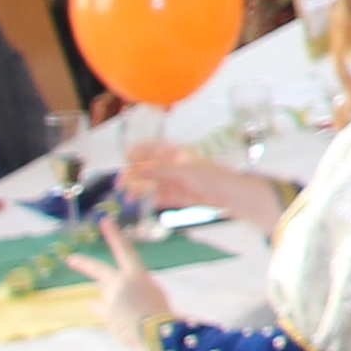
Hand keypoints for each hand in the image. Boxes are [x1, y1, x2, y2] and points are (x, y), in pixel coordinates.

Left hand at [95, 221, 170, 341]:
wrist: (157, 336)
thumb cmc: (161, 314)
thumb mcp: (151, 295)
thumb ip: (128, 291)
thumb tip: (95, 298)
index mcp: (136, 275)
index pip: (124, 250)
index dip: (114, 234)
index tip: (104, 221)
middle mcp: (119, 284)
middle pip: (98, 270)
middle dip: (84, 264)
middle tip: (70, 259)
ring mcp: (110, 301)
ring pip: (107, 295)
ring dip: (116, 300)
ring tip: (130, 310)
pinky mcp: (106, 317)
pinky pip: (104, 311)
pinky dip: (107, 312)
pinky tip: (106, 313)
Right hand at [121, 143, 274, 221]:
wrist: (230, 195)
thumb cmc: (212, 176)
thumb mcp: (185, 170)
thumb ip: (161, 170)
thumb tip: (137, 169)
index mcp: (177, 154)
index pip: (154, 148)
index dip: (139, 150)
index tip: (126, 156)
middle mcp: (175, 167)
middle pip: (149, 169)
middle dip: (134, 174)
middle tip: (119, 182)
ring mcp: (176, 182)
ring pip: (152, 185)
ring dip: (139, 189)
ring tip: (127, 197)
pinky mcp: (179, 197)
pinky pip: (161, 197)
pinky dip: (150, 200)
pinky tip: (140, 203)